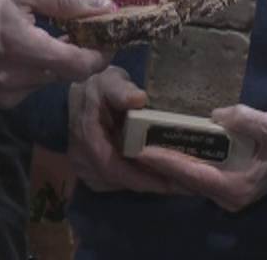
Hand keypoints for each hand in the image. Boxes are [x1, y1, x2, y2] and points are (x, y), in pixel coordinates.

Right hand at [0, 0, 113, 106]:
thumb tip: (105, 6)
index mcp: (24, 49)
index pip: (82, 65)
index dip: (103, 50)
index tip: (108, 31)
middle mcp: (20, 80)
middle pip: (71, 73)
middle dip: (84, 50)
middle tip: (82, 24)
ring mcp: (9, 95)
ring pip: (54, 78)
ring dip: (60, 57)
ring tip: (50, 30)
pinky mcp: (1, 102)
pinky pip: (35, 84)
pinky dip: (41, 66)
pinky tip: (27, 46)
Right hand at [67, 66, 183, 193]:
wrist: (82, 94)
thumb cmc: (99, 87)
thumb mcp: (111, 81)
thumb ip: (122, 90)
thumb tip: (138, 98)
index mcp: (87, 137)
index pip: (113, 167)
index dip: (141, 178)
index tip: (170, 182)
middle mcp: (82, 158)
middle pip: (119, 180)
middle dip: (151, 184)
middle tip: (184, 184)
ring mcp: (85, 168)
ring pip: (119, 184)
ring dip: (146, 184)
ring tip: (177, 181)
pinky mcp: (91, 172)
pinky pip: (117, 182)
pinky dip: (137, 180)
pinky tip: (159, 175)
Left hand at [130, 104, 266, 212]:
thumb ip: (249, 120)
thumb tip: (218, 115)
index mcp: (237, 187)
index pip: (192, 174)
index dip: (165, 161)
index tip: (141, 151)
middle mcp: (228, 196)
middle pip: (185, 179)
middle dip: (159, 163)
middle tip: (131, 144)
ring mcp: (227, 193)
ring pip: (190, 178)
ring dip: (167, 162)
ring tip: (141, 143)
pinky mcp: (227, 184)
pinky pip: (198, 173)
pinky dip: (182, 161)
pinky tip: (167, 144)